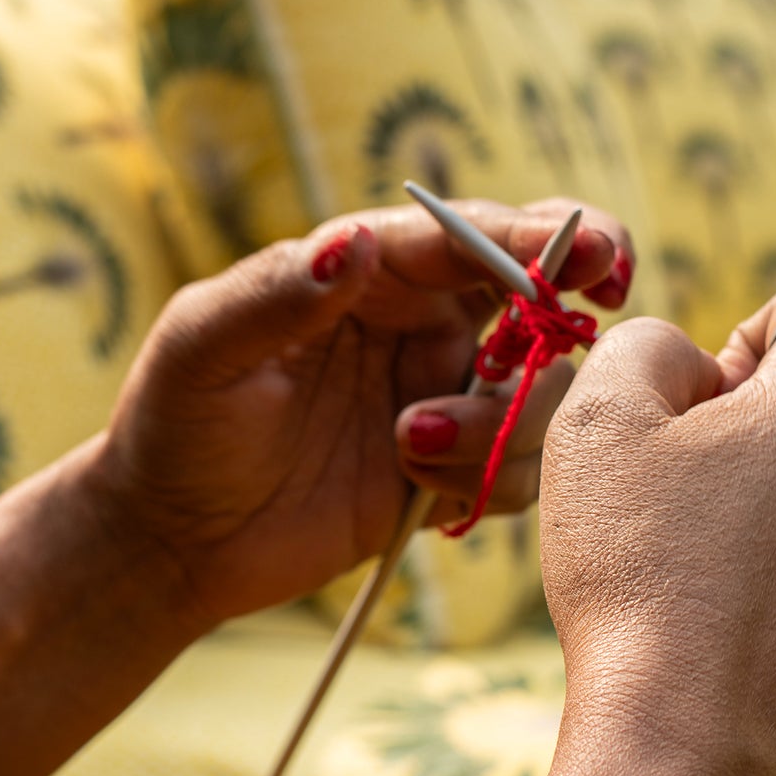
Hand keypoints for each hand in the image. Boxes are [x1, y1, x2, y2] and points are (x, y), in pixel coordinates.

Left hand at [93, 200, 634, 625]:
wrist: (169, 541)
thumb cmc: (175, 425)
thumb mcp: (203, 349)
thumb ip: (278, 295)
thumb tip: (356, 242)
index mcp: (371, 273)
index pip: (472, 235)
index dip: (544, 236)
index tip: (594, 253)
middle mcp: (423, 325)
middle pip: (541, 294)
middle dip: (580, 295)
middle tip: (605, 301)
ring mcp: (445, 400)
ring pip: (543, 394)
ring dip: (504, 421)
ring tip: (409, 445)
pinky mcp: (451, 475)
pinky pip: (520, 472)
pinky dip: (489, 480)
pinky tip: (420, 492)